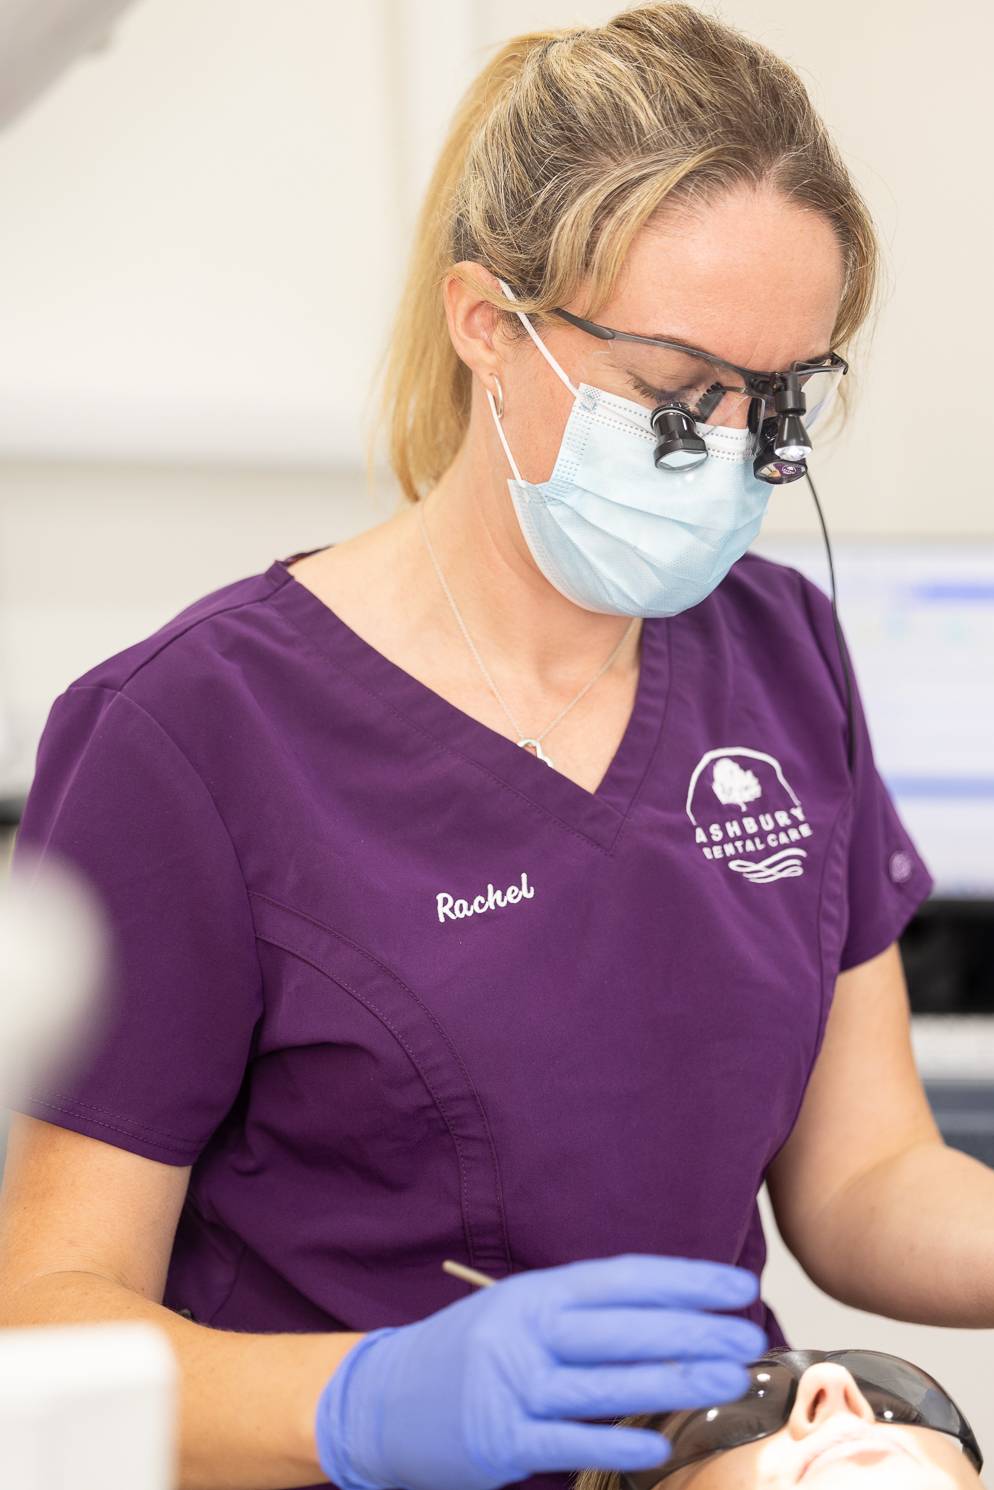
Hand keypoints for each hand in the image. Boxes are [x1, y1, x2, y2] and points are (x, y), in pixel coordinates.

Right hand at [313, 1252, 766, 1489]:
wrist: (382, 1400)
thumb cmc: (467, 1353)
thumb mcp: (518, 1313)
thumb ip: (581, 1315)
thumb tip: (670, 1318)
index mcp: (535, 1292)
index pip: (623, 1279)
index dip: (684, 1281)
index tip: (735, 1286)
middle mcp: (524, 1331)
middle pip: (623, 1328)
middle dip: (693, 1332)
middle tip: (746, 1337)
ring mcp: (511, 1386)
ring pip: (607, 1384)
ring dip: (674, 1384)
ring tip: (728, 1381)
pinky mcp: (499, 1440)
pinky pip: (570, 1441)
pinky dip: (617, 1444)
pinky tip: (659, 1448)